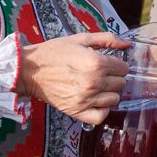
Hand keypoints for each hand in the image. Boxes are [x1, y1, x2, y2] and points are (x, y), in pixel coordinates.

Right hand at [17, 31, 131, 125]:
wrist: (28, 71)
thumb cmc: (53, 53)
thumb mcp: (80, 39)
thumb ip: (107, 39)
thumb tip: (128, 44)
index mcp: (96, 63)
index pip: (124, 69)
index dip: (118, 64)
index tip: (108, 64)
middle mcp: (93, 83)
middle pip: (121, 84)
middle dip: (114, 77)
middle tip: (101, 74)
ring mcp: (85, 99)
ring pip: (114, 100)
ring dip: (109, 93)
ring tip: (97, 86)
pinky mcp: (76, 112)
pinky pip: (101, 116)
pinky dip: (101, 110)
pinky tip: (95, 101)